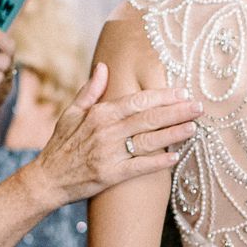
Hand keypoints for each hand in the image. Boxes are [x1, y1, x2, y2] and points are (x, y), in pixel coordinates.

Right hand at [21, 64, 200, 206]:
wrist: (47, 179)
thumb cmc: (60, 145)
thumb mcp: (71, 113)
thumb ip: (90, 90)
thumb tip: (103, 67)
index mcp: (100, 114)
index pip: (137, 100)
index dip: (162, 96)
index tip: (182, 91)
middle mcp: (106, 131)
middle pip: (148, 118)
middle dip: (176, 111)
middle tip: (198, 106)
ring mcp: (110, 154)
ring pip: (148, 141)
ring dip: (173, 134)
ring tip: (194, 127)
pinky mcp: (111, 175)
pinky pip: (140, 167)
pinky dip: (158, 162)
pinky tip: (176, 157)